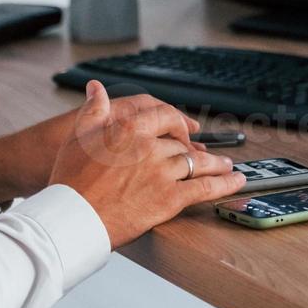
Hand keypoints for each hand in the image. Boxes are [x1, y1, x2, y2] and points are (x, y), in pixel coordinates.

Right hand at [49, 80, 245, 246]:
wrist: (72, 218)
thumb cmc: (71, 181)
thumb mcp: (78, 136)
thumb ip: (93, 110)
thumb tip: (96, 89)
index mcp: (129, 128)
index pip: (164, 115)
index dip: (178, 122)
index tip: (184, 128)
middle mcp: (149, 147)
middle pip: (181, 142)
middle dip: (196, 148)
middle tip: (206, 153)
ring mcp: (162, 172)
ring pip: (197, 162)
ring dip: (216, 164)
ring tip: (227, 166)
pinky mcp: (170, 198)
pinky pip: (205, 188)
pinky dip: (224, 184)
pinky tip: (236, 181)